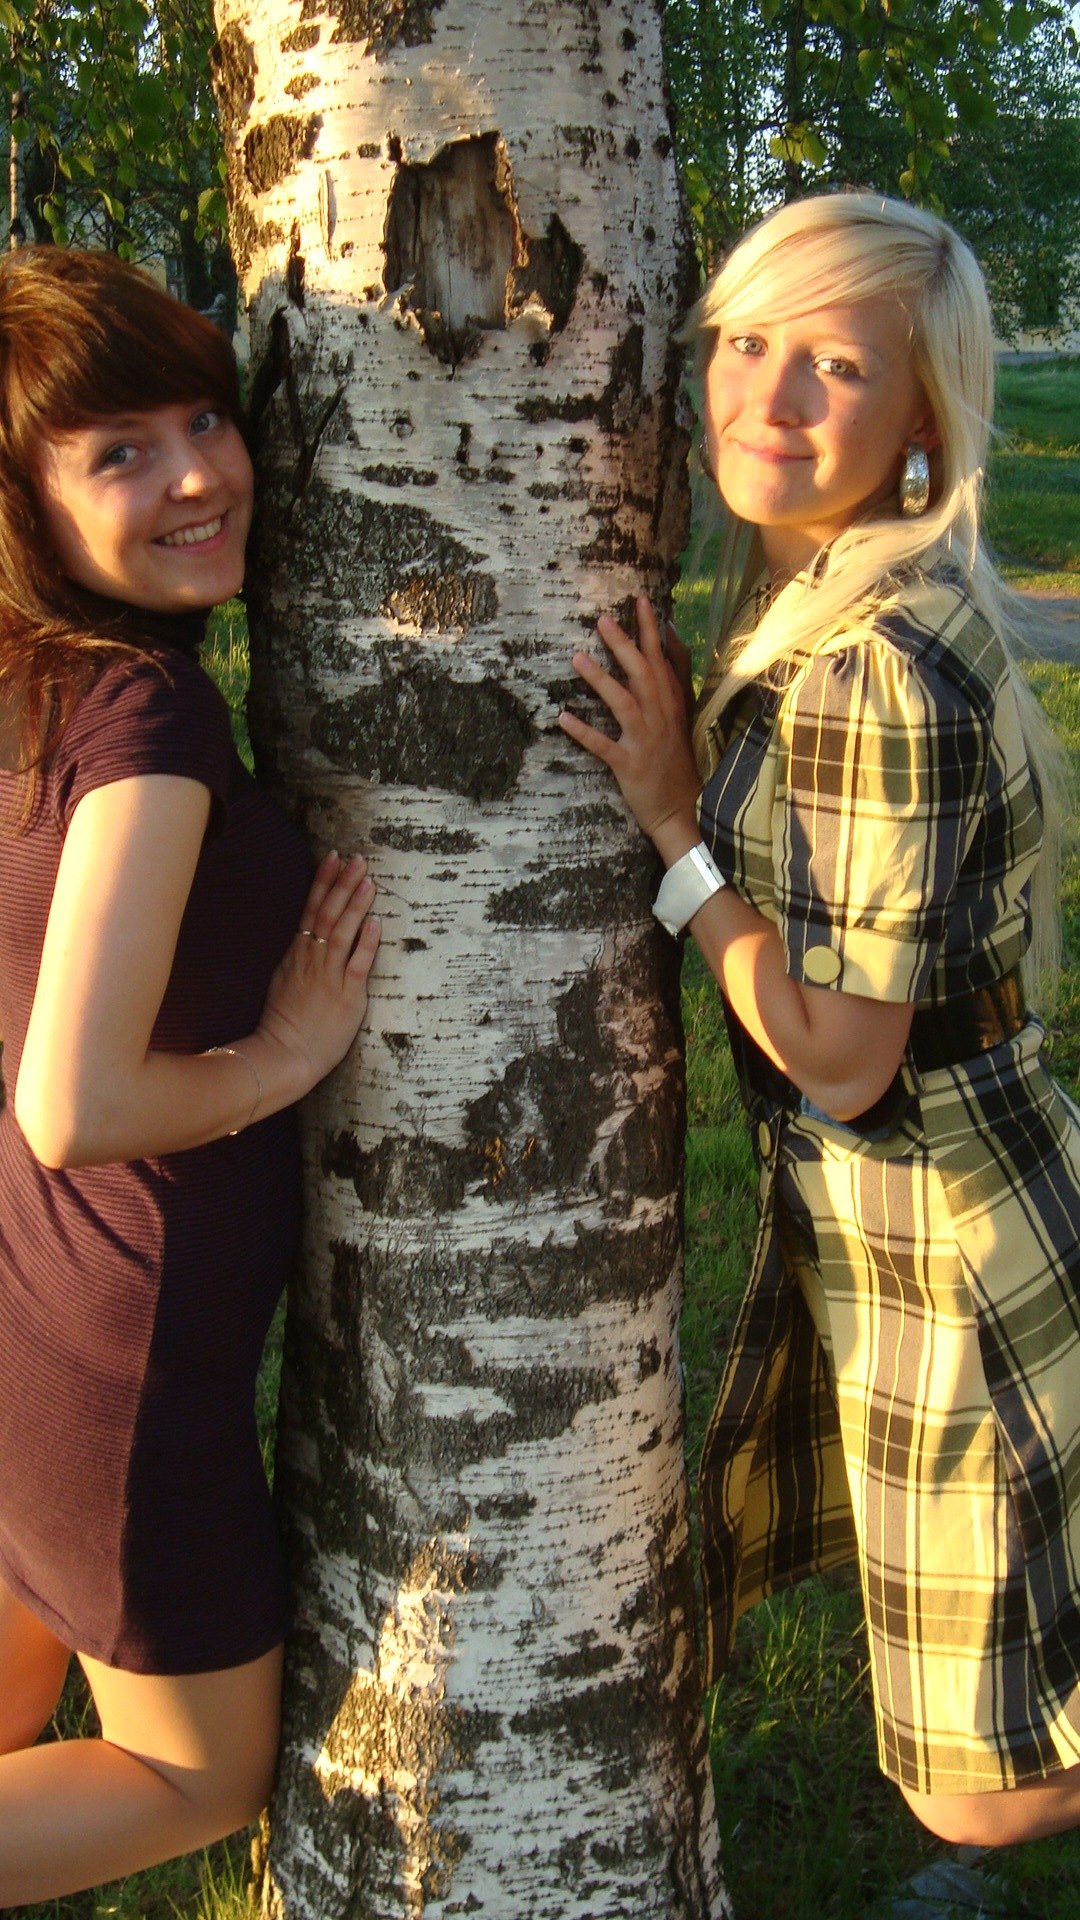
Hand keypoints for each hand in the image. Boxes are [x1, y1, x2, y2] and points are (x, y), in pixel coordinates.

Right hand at [256, 851, 380, 1095]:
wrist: (284, 1055)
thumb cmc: (285, 1023)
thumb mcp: (285, 981)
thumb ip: (299, 958)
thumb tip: (310, 937)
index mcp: (297, 954)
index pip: (311, 908)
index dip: (323, 881)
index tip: (332, 857)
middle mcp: (311, 959)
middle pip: (327, 913)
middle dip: (342, 883)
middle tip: (357, 858)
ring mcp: (328, 977)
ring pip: (342, 932)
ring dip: (355, 904)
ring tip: (368, 880)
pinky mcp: (345, 996)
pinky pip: (356, 964)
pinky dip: (366, 942)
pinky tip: (376, 922)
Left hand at [558, 595, 700, 848]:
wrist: (681, 808)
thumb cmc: (675, 759)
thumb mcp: (681, 715)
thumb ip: (675, 677)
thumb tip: (671, 636)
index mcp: (671, 704)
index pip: (661, 660)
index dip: (650, 630)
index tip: (638, 600)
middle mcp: (660, 717)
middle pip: (642, 674)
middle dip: (623, 645)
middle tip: (602, 620)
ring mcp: (645, 741)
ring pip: (623, 704)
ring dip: (600, 680)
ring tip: (576, 658)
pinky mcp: (629, 766)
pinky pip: (604, 746)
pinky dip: (584, 732)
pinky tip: (563, 717)